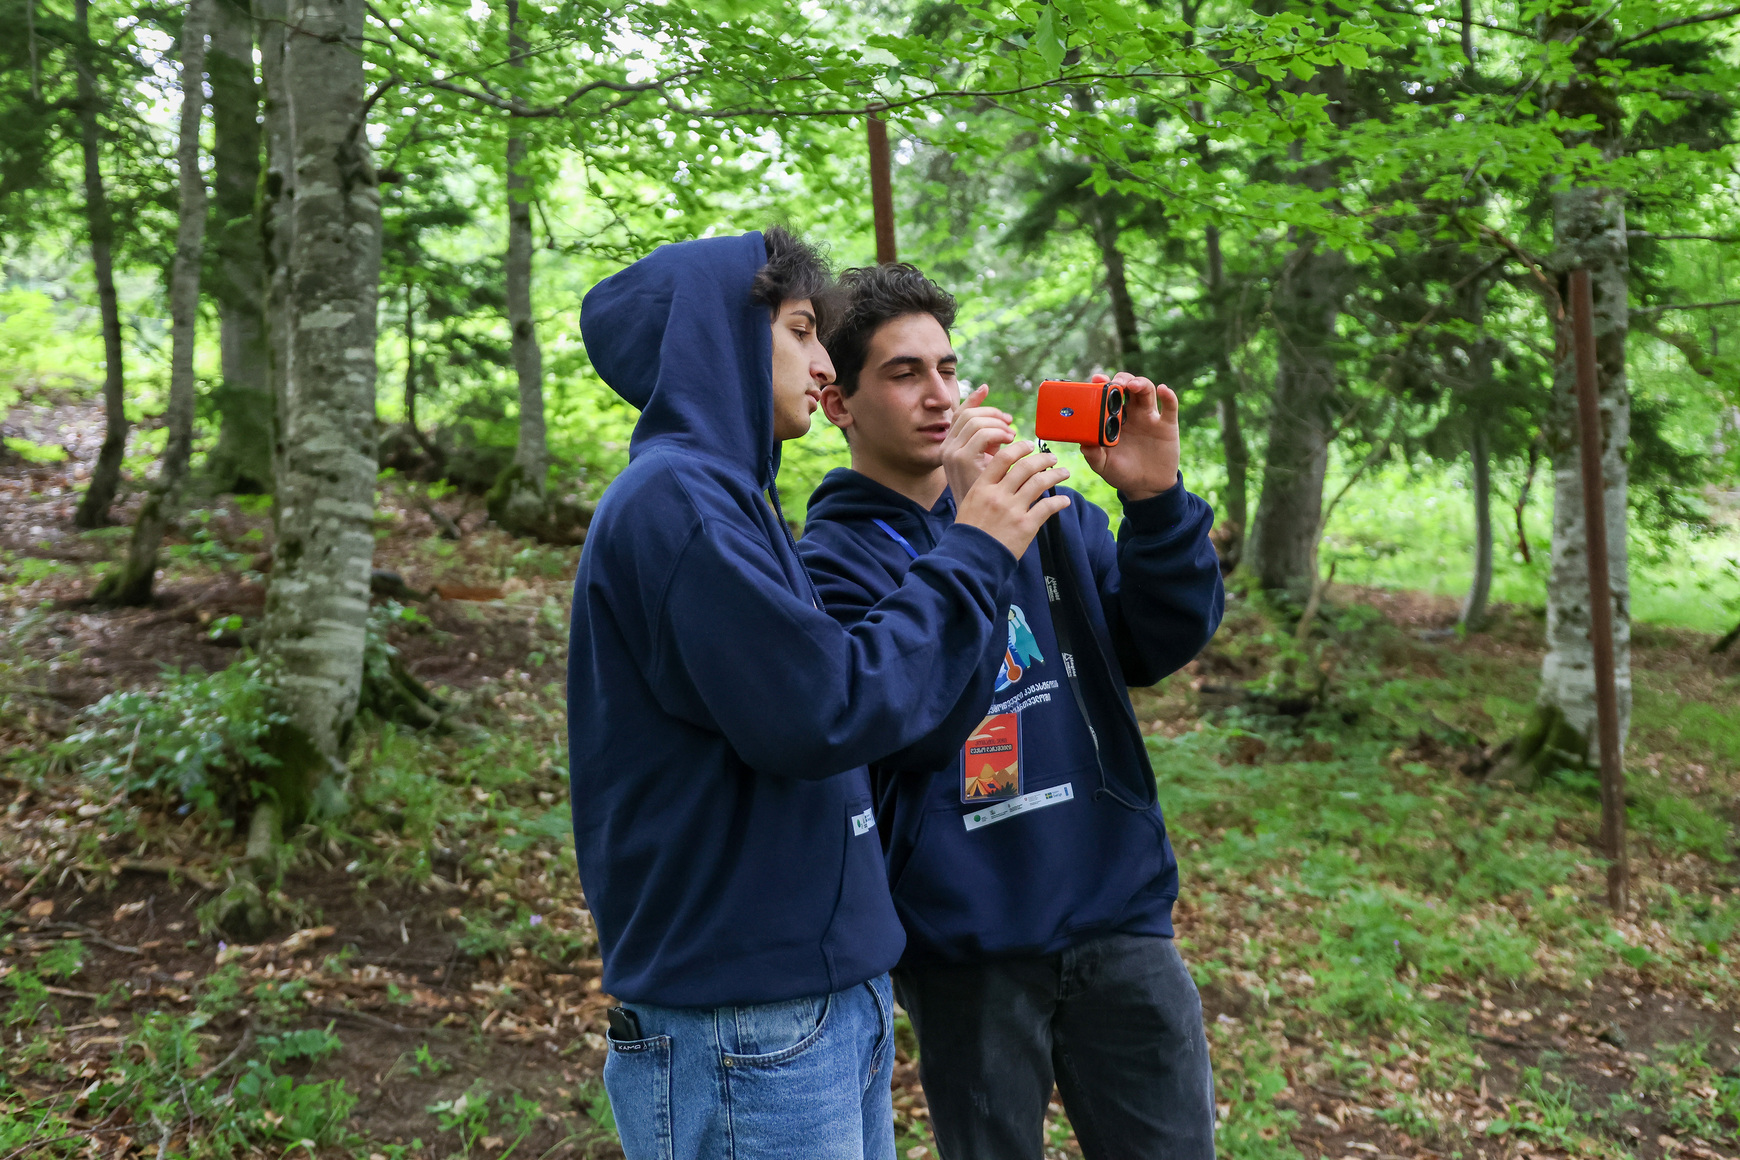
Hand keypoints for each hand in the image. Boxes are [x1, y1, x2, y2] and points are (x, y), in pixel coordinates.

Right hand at [941, 385, 1016, 503]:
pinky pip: (984, 436)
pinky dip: (1002, 436)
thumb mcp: (984, 463)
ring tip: (1014, 439)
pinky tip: (1014, 445)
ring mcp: (953, 456)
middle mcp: (947, 449)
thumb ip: (990, 443)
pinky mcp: (964, 463)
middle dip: (993, 414)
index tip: (987, 389)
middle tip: (1010, 425)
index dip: (974, 399)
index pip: (959, 413)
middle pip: (970, 415)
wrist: (978, 527)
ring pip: (978, 423)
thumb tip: (1005, 424)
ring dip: (1000, 426)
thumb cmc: (985, 496)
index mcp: (949, 447)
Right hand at [953, 440, 1071, 559]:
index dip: (1019, 448)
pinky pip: (1047, 507)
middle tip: (1051, 457)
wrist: (970, 560)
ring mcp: (1012, 510)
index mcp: (982, 487)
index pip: (1003, 458)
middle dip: (1042, 459)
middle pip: (1025, 467)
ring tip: (1063, 472)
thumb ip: (985, 489)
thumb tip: (1002, 476)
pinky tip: (1064, 500)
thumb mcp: (969, 504)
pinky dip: (1059, 501)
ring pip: (1039, 482)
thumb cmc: (969, 534)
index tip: (1030, 445)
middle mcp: (998, 495)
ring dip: (1055, 474)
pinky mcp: (1025, 526)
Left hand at [1082, 372, 1179, 501]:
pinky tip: (1163, 390)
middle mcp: (1132, 413)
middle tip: (1115, 382)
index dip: (1103, 384)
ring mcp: (1150, 417)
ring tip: (1132, 385)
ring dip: (1140, 383)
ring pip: (1147, 390)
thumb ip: (1093, 455)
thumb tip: (1084, 444)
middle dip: (1122, 379)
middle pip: (1128, 386)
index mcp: (1114, 419)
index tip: (1097, 379)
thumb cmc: (1122, 473)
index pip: (1108, 395)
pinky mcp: (1167, 425)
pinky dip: (1168, 396)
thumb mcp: (1103, 466)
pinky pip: (1170, 407)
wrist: (1147, 487)